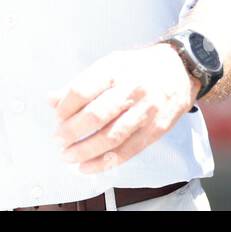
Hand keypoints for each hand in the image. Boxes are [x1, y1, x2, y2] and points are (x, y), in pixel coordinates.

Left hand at [48, 44, 199, 173]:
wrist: (179, 69)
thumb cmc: (138, 68)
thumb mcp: (109, 64)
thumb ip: (80, 83)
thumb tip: (52, 100)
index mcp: (114, 69)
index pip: (82, 90)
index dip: (65, 108)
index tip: (57, 118)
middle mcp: (131, 89)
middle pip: (95, 116)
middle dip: (72, 132)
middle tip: (58, 141)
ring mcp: (145, 111)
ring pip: (111, 137)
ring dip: (85, 151)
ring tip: (68, 156)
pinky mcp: (156, 129)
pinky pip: (128, 151)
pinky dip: (105, 163)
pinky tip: (88, 167)